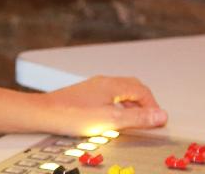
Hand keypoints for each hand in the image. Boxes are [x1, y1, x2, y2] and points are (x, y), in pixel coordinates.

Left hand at [31, 76, 167, 134]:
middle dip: (144, 103)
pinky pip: (109, 96)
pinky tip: (113, 118)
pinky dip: (118, 106)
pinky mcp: (85, 94)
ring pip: (120, 92)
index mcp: (112, 85)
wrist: (44, 113)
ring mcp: (93, 87)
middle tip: (149, 119)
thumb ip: (137, 118)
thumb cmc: (72, 114)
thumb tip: (160, 115)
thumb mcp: (111, 120)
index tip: (157, 121)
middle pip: (132, 88)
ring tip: (134, 121)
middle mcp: (103, 82)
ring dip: (132, 105)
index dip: (153, 106)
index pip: (142, 90)